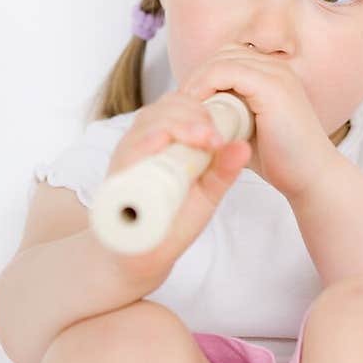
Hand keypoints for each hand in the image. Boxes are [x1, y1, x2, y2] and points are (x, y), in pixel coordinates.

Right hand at [101, 89, 251, 292]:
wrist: (144, 256)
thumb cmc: (173, 220)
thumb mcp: (206, 193)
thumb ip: (223, 171)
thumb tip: (244, 147)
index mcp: (163, 142)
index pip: (177, 106)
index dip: (200, 108)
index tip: (222, 128)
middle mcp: (142, 144)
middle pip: (163, 109)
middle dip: (192, 115)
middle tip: (214, 136)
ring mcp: (128, 160)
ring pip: (147, 124)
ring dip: (176, 125)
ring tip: (203, 139)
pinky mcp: (117, 179)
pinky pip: (128, 153)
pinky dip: (145, 143)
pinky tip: (163, 141)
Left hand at [182, 47, 338, 199]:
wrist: (312, 177)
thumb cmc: (282, 160)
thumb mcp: (249, 129)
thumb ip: (229, 114)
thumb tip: (196, 112)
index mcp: (274, 75)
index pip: (229, 58)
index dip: (205, 76)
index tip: (189, 103)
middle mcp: (277, 68)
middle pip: (223, 54)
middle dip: (199, 76)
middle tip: (182, 105)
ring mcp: (276, 74)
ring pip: (222, 60)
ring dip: (200, 81)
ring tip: (187, 108)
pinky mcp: (272, 86)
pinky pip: (226, 72)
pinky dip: (207, 86)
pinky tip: (198, 109)